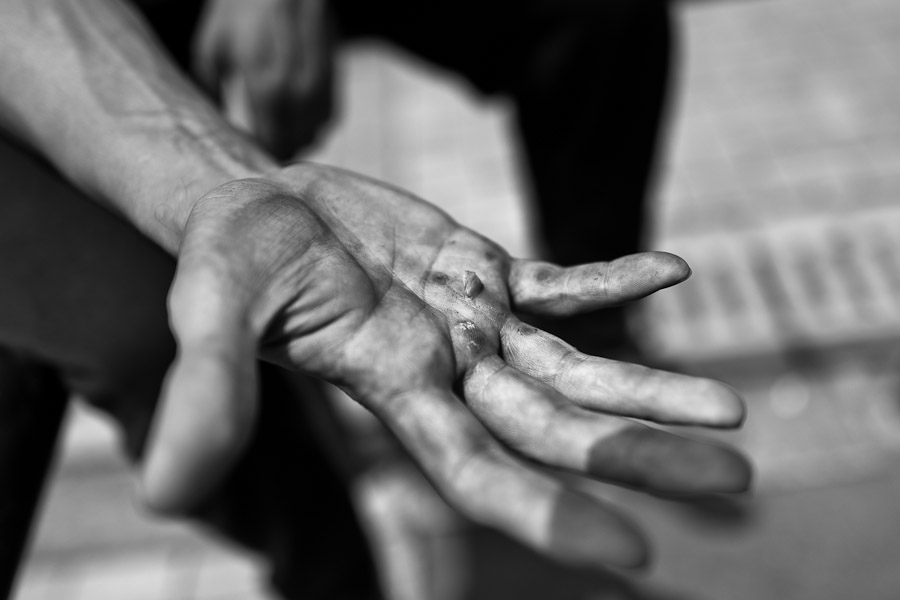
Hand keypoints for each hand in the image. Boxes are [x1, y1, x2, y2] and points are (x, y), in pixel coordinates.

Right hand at [141, 164, 750, 567]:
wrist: (259, 207)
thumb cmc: (232, 261)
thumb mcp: (213, 315)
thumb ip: (210, 393)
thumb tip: (173, 494)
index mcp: (394, 390)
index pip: (480, 471)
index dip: (546, 514)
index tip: (633, 555)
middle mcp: (448, 371)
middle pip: (558, 426)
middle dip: (640, 453)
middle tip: (738, 481)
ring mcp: (473, 322)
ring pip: (575, 365)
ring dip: (649, 382)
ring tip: (733, 413)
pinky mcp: (482, 271)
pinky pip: (560, 282)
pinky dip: (609, 278)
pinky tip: (671, 267)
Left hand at [192, 0, 333, 158]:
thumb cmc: (239, 9)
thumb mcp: (212, 49)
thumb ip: (213, 95)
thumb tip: (214, 126)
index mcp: (268, 90)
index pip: (270, 146)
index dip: (258, 156)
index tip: (245, 155)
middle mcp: (301, 93)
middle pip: (295, 146)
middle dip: (278, 151)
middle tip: (258, 149)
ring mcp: (322, 86)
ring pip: (316, 135)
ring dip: (298, 139)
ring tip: (277, 133)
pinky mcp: (335, 77)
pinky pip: (329, 118)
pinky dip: (314, 124)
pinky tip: (295, 116)